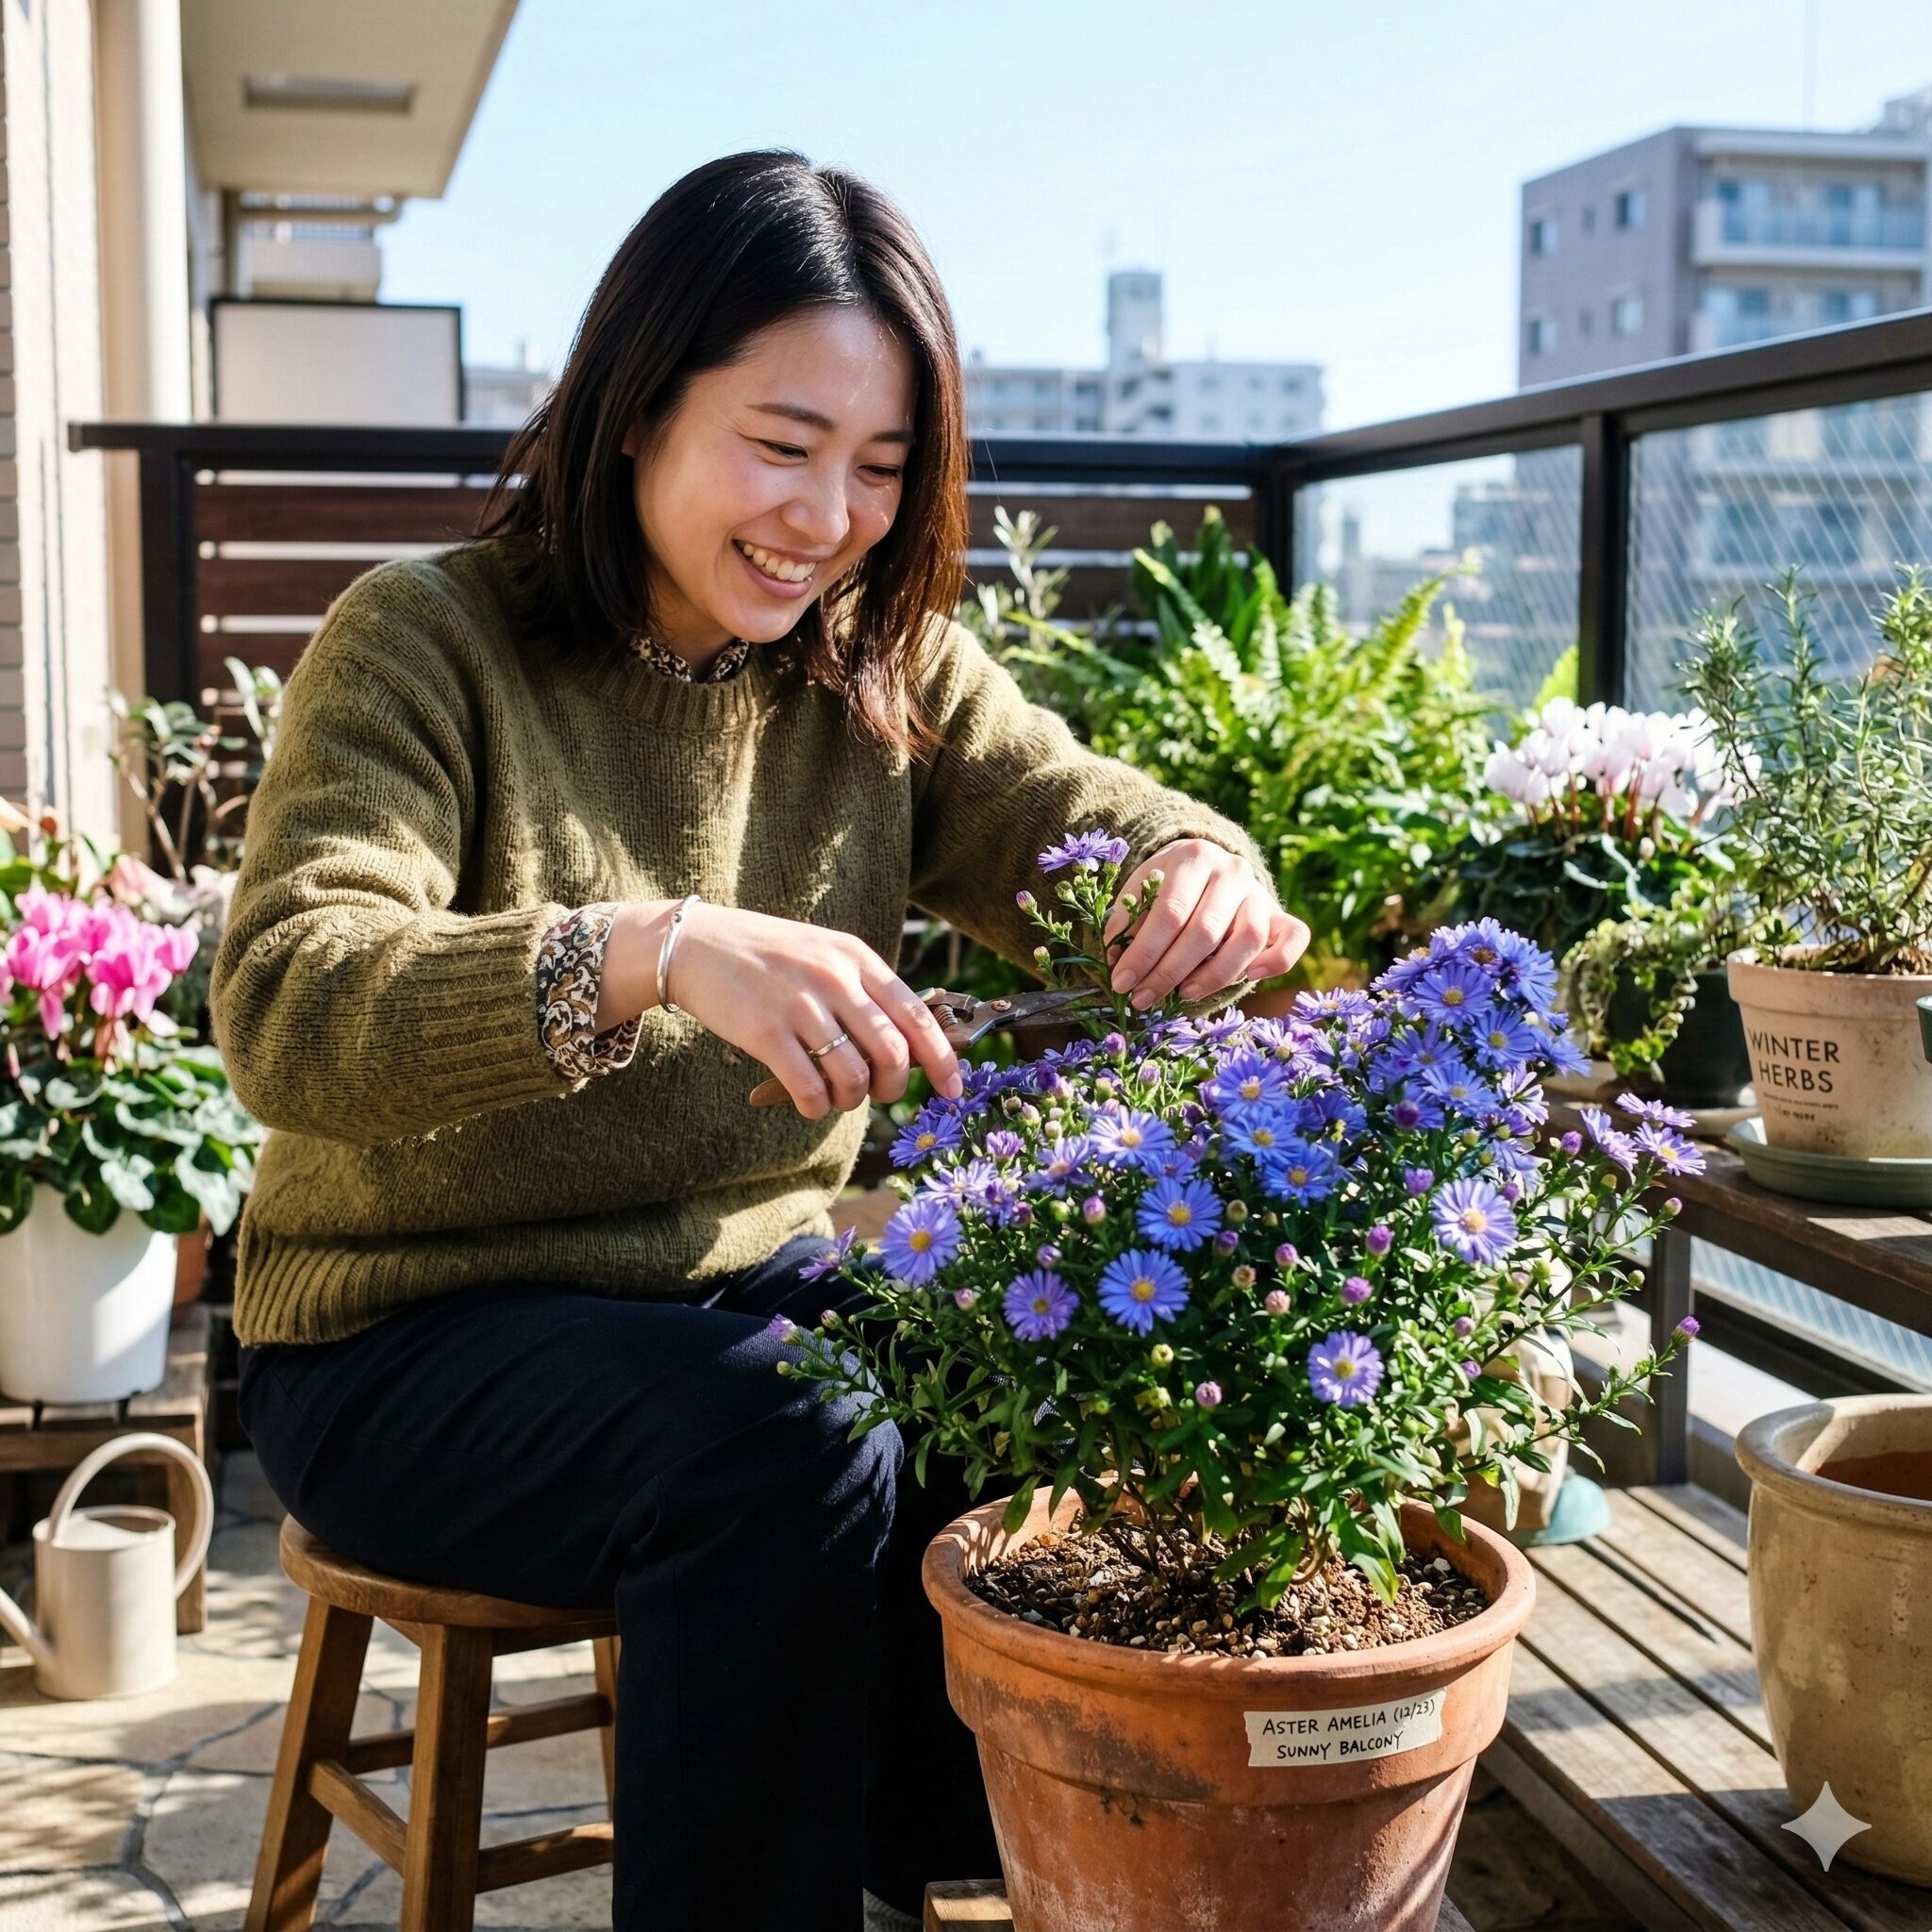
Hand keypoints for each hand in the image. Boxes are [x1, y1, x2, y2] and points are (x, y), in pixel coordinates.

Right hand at [606, 901, 963, 1119]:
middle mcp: (835, 979)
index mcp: (857, 958)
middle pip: (892, 1053)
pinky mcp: (766, 1032)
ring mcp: (801, 1005)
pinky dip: (817, 1106)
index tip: (953, 1091)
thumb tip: (907, 1045)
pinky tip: (809, 1102)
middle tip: (877, 1093)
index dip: (942, 1060)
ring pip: (853, 1076)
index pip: (917, 1016)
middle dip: (892, 1087)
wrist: (697, 944)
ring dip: (851, 1100)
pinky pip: (809, 1088)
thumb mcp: (826, 954)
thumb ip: (865, 990)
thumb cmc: (768, 956)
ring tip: (836, 1095)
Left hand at [1101, 839, 1308, 1009]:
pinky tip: (1250, 978)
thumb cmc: (1168, 885)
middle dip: (1169, 972)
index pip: (1169, 913)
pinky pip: (1294, 938)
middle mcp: (1232, 871)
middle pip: (1204, 931)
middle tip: (1143, 998)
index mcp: (1193, 857)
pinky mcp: (1281, 914)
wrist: (1208, 866)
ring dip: (1214, 976)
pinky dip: (1276, 962)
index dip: (1143, 953)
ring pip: (1248, 939)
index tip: (1122, 983)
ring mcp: (1260, 893)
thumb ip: (1128, 920)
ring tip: (1184, 994)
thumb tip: (1116, 958)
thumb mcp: (1142, 889)